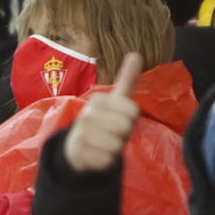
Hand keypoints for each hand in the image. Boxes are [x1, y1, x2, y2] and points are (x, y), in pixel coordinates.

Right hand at [63, 53, 142, 173]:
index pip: (133, 112)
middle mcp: (87, 114)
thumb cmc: (105, 121)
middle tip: (112, 133)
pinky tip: (98, 154)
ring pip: (117, 146)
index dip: (131, 120)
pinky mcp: (80, 154)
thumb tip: (136, 53)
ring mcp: (81, 134)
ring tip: (105, 143)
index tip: (119, 118)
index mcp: (98, 100)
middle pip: (126, 128)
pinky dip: (107, 161)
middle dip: (124, 134)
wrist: (79, 146)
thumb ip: (127, 79)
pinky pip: (107, 161)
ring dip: (115, 149)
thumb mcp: (116, 100)